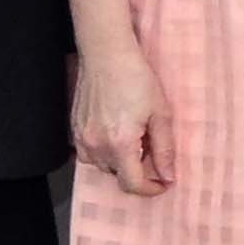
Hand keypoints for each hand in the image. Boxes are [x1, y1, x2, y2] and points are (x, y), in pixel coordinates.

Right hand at [71, 42, 169, 195]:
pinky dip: (104, 152)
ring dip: (119, 162)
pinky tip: (116, 133)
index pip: (132, 184)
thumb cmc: (136, 78)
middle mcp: (96, 145)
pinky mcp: (75, 129)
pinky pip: (89, 153)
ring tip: (134, 139)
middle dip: (137, 171)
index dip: (150, 189)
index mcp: (119, 144)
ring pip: (102, 166)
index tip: (162, 183)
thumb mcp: (160, 113)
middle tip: (152, 150)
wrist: (106, 54)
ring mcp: (82, 138)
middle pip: (117, 176)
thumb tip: (168, 176)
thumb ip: (165, 149)